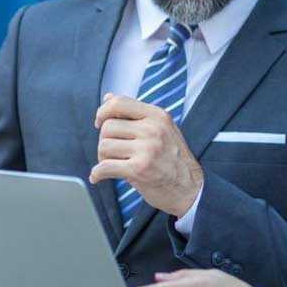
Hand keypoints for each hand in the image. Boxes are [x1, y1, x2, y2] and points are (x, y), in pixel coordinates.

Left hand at [89, 93, 202, 215]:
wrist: (190, 189)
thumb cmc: (172, 159)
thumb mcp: (161, 129)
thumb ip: (135, 114)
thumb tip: (107, 97)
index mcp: (157, 116)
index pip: (118, 103)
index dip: (102, 112)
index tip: (99, 123)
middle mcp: (153, 129)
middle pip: (108, 127)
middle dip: (104, 141)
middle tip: (112, 154)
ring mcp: (147, 150)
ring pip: (104, 146)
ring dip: (102, 158)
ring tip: (112, 165)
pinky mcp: (139, 170)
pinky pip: (104, 167)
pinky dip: (97, 174)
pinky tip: (98, 177)